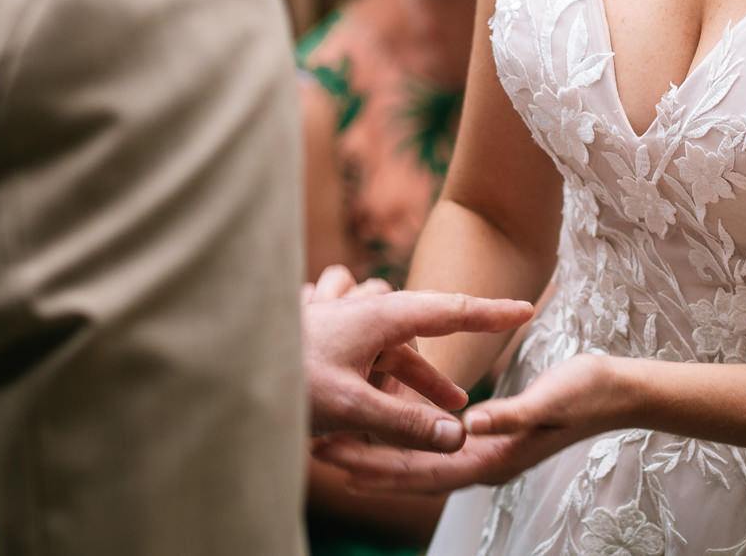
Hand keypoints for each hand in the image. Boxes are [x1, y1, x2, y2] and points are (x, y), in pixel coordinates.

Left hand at [302, 271, 531, 449]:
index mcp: (380, 316)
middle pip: (419, 329)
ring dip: (404, 372)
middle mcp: (360, 309)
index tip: (526, 308)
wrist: (218, 369)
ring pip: (386, 338)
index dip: (491, 313)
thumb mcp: (352, 409)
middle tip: (459, 400)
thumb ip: (408, 424)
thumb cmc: (283, 382)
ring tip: (424, 407)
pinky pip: (356, 342)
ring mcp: (335, 316)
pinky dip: (370, 368)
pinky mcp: (314, 331)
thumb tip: (459, 437)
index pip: (450, 310)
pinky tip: (363, 393)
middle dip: (438, 366)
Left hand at [313, 352, 625, 492]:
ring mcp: (486, 450)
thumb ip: (509, 415)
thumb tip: (470, 426)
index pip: (428, 469)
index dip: (384, 467)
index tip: (343, 462)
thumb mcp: (548, 398)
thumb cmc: (587, 391)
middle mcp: (484, 460)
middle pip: (414, 471)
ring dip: (378, 452)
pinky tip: (380, 421)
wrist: (618, 393)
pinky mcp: (487, 435)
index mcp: (494, 455)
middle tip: (321, 452)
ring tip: (334, 439)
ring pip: (419, 459)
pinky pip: (434, 444)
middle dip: (367, 464)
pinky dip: (402, 437)